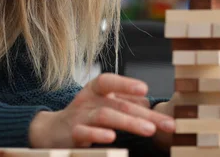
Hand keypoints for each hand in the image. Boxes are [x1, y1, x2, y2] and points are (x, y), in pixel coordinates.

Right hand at [29, 73, 174, 147]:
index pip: (110, 81)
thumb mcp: (106, 103)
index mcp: (97, 88)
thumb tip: (149, 103)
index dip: (126, 84)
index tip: (145, 89)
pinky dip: (98, 135)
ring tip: (149, 130)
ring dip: (129, 123)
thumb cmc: (86, 113)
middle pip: (119, 104)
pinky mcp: (73, 134)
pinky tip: (112, 138)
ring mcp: (80, 116)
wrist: (53, 131)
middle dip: (146, 115)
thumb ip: (126, 102)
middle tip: (167, 124)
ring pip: (105, 117)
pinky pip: (85, 133)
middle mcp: (89, 99)